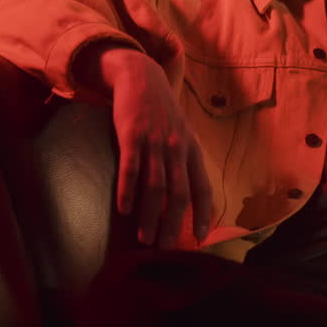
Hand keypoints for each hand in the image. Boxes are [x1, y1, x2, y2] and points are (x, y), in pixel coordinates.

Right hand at [85, 47, 214, 247]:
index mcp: (190, 150)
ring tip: (144, 239)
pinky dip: (128, 190)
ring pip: (155, 186)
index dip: (203, 215)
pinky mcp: (132, 134)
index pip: (201, 188)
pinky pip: (131, 168)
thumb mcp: (180, 133)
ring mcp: (154, 141)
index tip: (200, 239)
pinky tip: (123, 210)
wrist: (141, 77)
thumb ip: (183, 160)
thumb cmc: (160, 111)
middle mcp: (176, 148)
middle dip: (173, 224)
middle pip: (178, 194)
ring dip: (150, 216)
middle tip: (164, 248)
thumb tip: (185, 194)